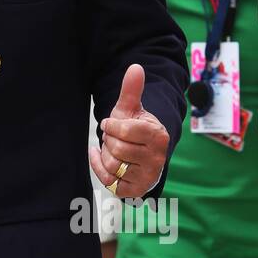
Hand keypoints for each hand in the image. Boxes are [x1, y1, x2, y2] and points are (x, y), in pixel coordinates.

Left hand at [89, 63, 168, 197]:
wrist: (140, 153)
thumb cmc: (133, 129)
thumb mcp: (130, 109)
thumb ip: (131, 90)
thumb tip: (135, 67)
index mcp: (159, 136)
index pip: (125, 131)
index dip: (112, 125)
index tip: (111, 124)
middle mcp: (157, 159)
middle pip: (117, 148)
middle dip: (109, 141)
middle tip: (114, 138)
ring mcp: (147, 177)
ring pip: (112, 165)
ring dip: (105, 154)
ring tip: (113, 149)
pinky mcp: (134, 190)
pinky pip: (108, 181)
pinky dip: (98, 167)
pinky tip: (100, 158)